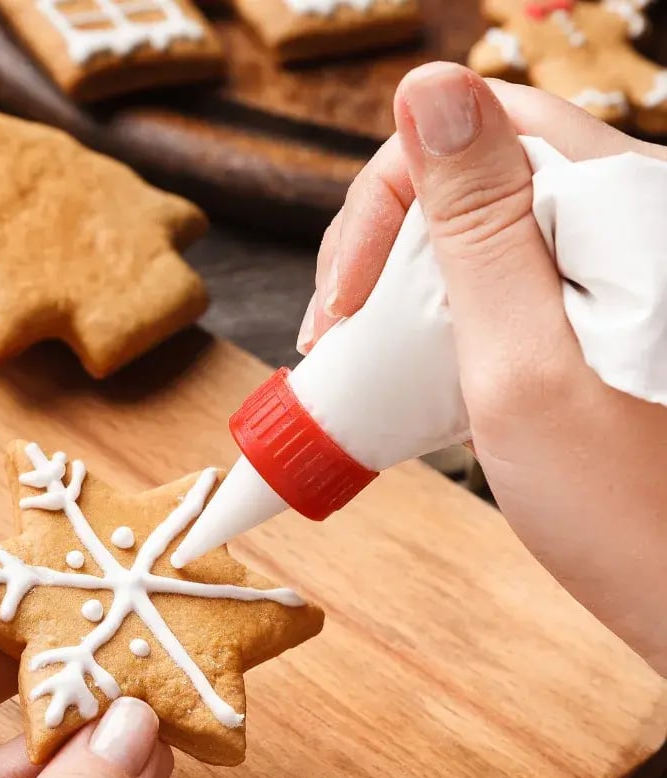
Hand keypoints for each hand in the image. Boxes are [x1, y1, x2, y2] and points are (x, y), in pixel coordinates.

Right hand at [299, 63, 666, 676]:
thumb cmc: (627, 510)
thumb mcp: (523, 361)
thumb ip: (478, 223)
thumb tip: (426, 83)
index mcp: (621, 208)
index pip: (480, 127)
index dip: (388, 195)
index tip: (346, 298)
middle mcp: (626, 220)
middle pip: (472, 176)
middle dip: (383, 249)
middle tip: (334, 339)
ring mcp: (614, 270)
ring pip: (477, 233)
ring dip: (402, 288)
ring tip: (357, 359)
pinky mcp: (599, 317)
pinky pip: (501, 285)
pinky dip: (440, 320)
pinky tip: (410, 370)